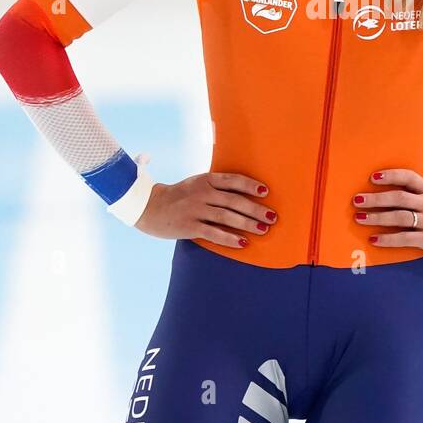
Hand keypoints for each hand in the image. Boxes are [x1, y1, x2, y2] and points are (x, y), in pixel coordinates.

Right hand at [134, 172, 276, 248]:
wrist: (149, 206)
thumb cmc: (179, 196)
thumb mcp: (196, 183)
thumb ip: (216, 186)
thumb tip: (243, 193)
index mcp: (205, 179)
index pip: (233, 180)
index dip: (250, 185)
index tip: (266, 192)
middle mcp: (202, 193)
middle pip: (234, 200)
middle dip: (256, 209)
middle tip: (273, 217)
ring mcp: (196, 209)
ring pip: (227, 217)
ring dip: (248, 224)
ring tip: (264, 229)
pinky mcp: (190, 226)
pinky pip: (214, 233)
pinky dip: (230, 238)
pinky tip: (243, 243)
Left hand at [353, 169, 422, 261]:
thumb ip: (419, 195)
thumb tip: (390, 194)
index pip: (409, 177)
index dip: (390, 175)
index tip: (372, 177)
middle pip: (398, 197)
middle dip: (375, 198)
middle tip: (357, 200)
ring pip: (399, 217)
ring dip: (376, 217)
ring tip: (359, 218)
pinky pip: (404, 238)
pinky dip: (387, 239)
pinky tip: (374, 239)